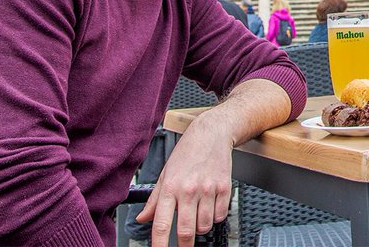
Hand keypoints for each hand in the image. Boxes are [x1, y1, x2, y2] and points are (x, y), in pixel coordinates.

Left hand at [136, 113, 232, 246]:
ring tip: (197, 214)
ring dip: (200, 227)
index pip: (162, 224)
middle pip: (186, 232)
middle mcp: (189, 190)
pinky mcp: (224, 188)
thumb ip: (154, 200)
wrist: (212, 133)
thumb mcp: (165, 173)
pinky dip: (215, 216)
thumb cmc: (188, 152)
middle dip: (184, 246)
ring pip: (204, 226)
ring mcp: (208, 189)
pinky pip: (220, 216)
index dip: (160, 245)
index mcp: (171, 187)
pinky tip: (210, 205)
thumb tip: (143, 218)